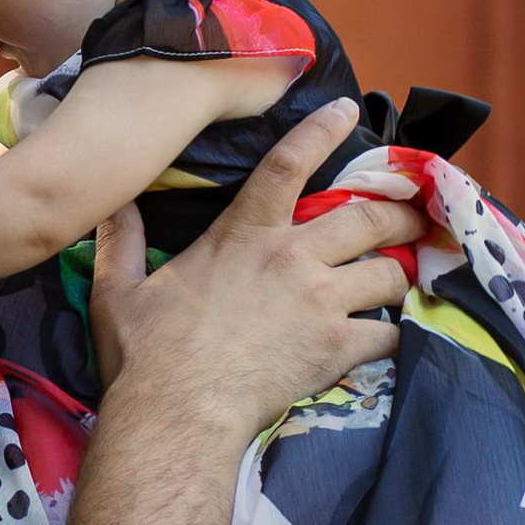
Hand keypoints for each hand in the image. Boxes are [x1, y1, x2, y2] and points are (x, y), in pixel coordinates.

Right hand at [89, 102, 417, 436]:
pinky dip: (393, 335)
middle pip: (366, 217)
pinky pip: (387, 333)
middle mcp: (291, 257)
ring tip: (400, 281)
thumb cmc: (145, 352)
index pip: (287, 164)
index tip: (347, 111)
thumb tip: (112, 206)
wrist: (177, 412)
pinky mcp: (336, 347)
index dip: (322, 131)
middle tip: (412, 217)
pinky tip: (389, 338)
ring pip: (387, 273)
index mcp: (242, 235)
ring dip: (398, 275)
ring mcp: (320, 302)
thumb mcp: (118, 290)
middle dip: (398, 214)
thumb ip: (121, 243)